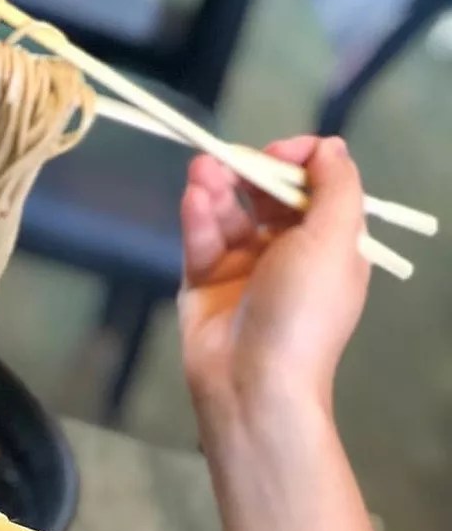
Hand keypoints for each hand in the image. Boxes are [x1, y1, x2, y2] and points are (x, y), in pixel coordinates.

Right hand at [177, 135, 370, 421]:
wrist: (254, 383)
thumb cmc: (302, 312)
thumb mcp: (337, 240)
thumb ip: (337, 185)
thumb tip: (327, 146)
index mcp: (329, 244)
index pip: (315, 185)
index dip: (298, 161)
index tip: (278, 156)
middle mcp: (288, 253)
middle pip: (268, 194)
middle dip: (250, 170)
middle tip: (230, 159)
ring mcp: (243, 269)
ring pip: (229, 213)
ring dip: (216, 187)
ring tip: (201, 171)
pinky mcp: (204, 283)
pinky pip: (201, 240)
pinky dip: (197, 216)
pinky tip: (193, 199)